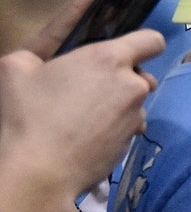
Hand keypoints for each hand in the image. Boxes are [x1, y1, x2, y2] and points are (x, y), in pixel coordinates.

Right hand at [0, 31, 162, 198]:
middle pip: (142, 75)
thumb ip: (39, 53)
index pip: (152, 40)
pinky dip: (116, 128)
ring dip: (119, 105)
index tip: (125, 52)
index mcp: (109, 59)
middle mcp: (132, 86)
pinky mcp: (131, 142)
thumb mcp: (16, 68)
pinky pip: (129, 127)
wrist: (39, 171)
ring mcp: (136, 116)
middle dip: (123, 78)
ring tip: (85, 116)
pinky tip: (89, 136)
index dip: (143, 43)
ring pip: (136, 103)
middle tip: (90, 88)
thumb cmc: (27, 114)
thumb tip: (42, 60)